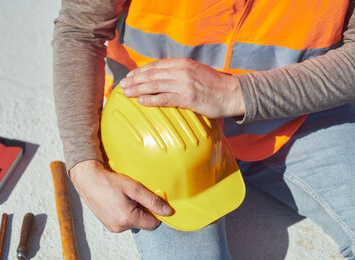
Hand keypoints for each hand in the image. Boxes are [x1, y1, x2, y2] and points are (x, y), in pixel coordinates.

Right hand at [69, 160, 172, 232]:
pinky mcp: (108, 225)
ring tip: (124, 197)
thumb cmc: (109, 182)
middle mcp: (119, 227)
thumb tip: (168, 212)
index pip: (153, 224)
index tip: (150, 200)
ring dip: (134, 211)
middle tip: (134, 196)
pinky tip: (118, 201)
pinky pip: (124, 222)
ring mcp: (112, 228)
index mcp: (127, 219)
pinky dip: (125, 213)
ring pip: (133, 222)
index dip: (155, 212)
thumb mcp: (134, 188)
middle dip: (143, 210)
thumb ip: (152, 201)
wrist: (88, 180)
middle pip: (143, 223)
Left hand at [119, 58, 244, 118]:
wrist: (232, 93)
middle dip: (134, 80)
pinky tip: (141, 101)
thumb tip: (162, 76)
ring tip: (126, 93)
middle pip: (151, 75)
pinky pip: (164, 98)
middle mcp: (181, 71)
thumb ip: (179, 72)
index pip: (155, 66)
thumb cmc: (214, 85)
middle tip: (122, 86)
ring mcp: (184, 84)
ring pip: (155, 85)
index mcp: (182, 64)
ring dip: (138, 89)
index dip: (139, 71)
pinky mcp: (188, 98)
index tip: (129, 77)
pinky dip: (151, 99)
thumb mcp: (195, 72)